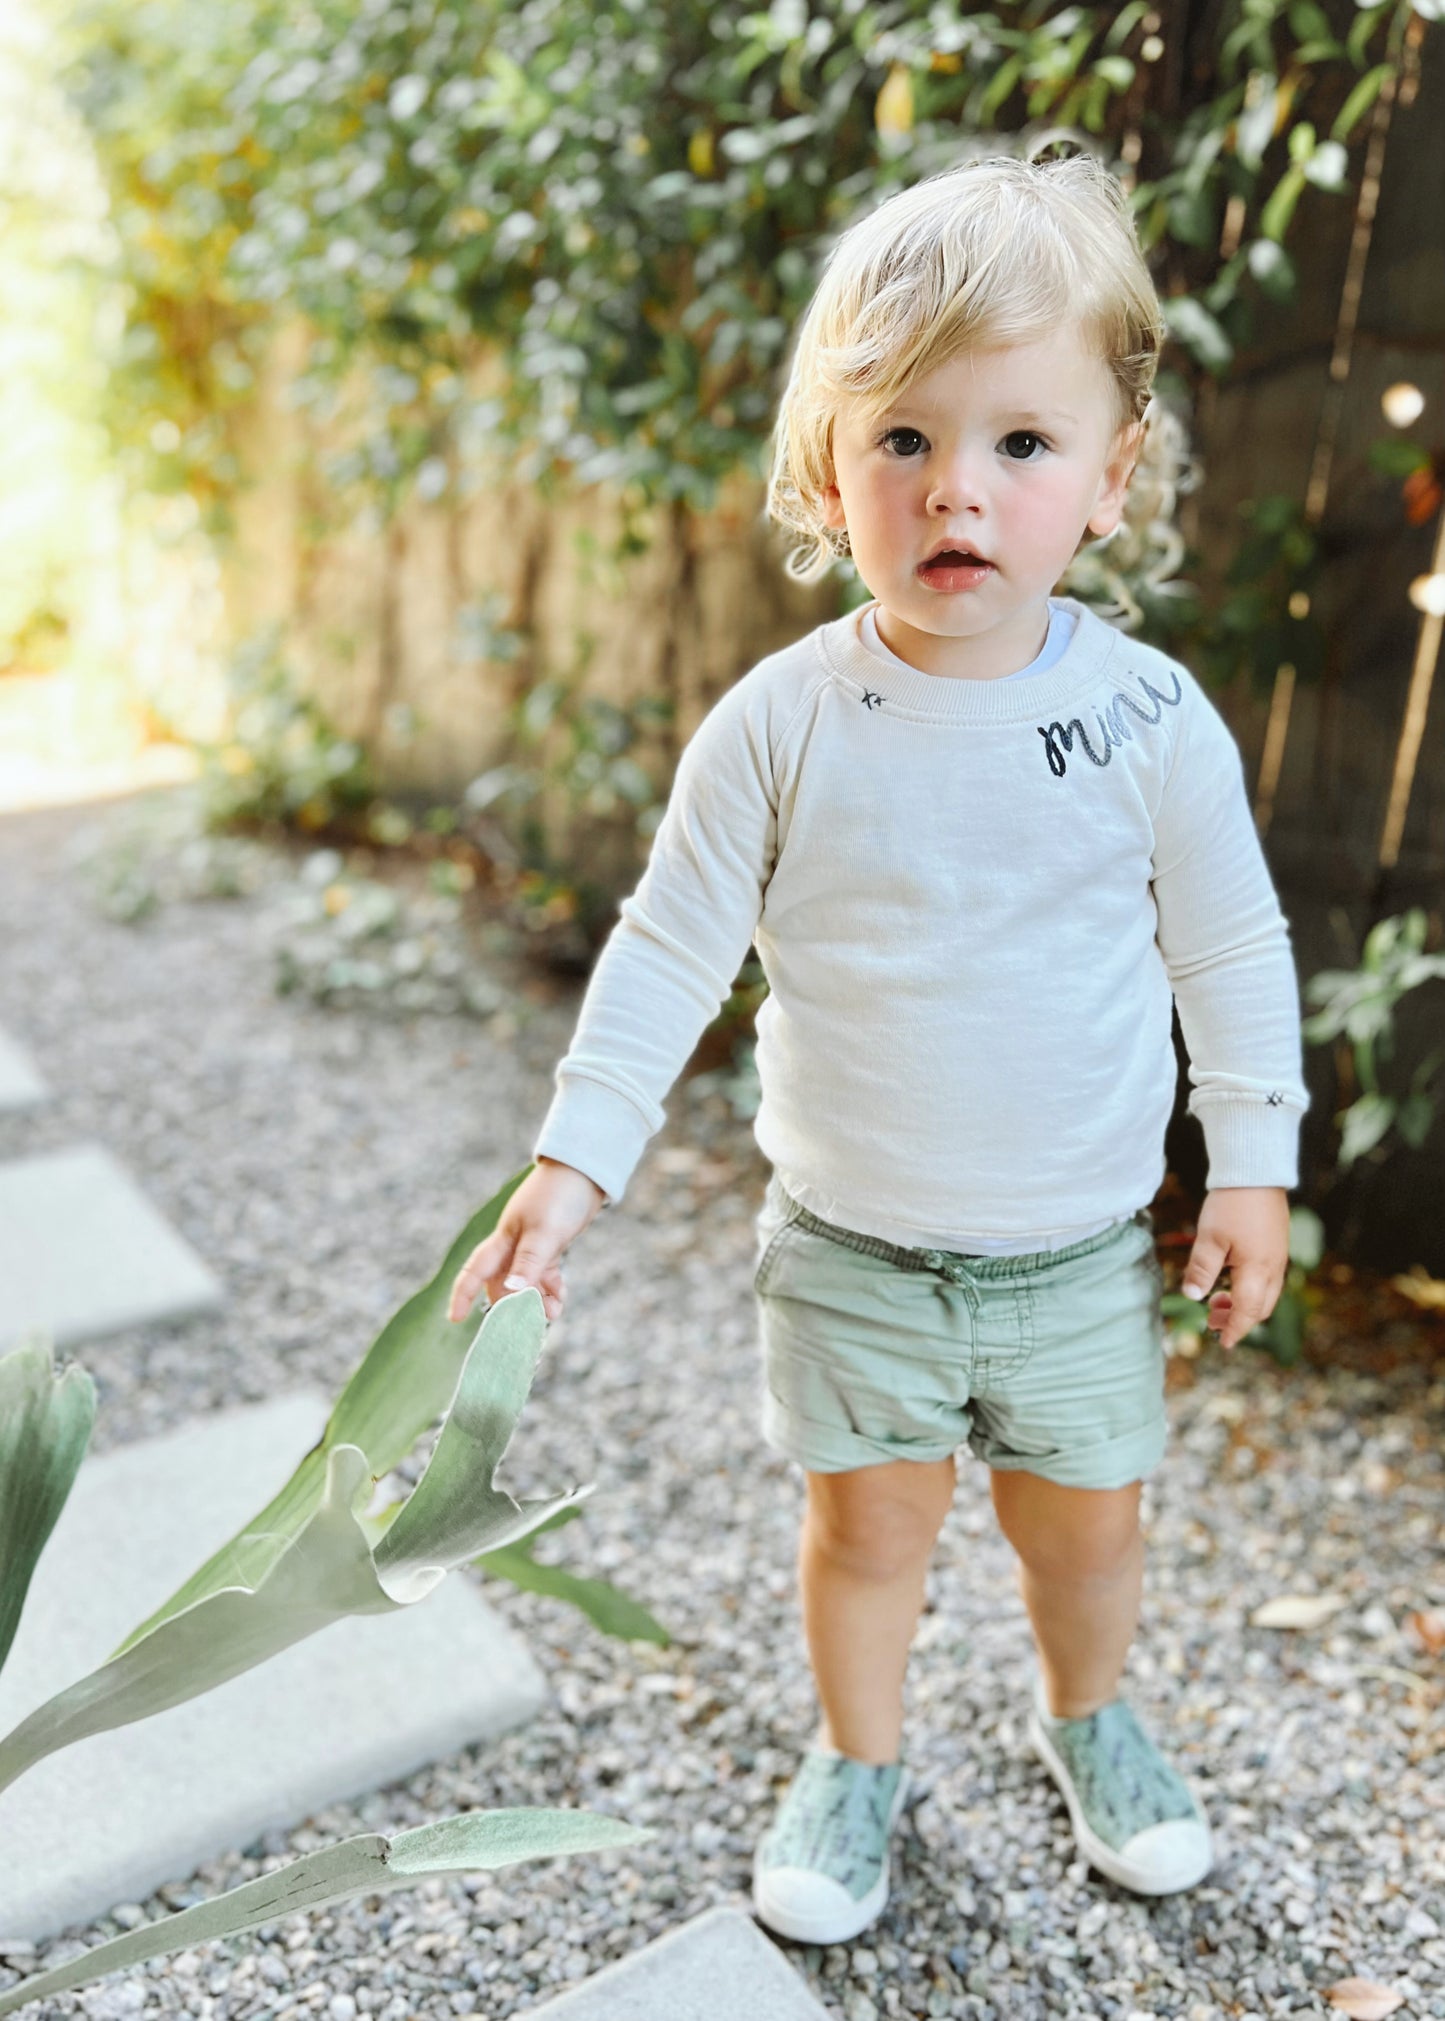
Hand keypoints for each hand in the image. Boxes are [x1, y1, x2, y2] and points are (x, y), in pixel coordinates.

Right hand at [447, 1157, 606, 1324]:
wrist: (585, 1172)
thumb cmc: (559, 1197)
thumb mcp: (544, 1233)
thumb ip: (528, 1264)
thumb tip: (510, 1294)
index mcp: (503, 1240)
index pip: (474, 1271)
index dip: (462, 1294)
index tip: (454, 1318)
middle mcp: (513, 1246)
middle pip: (502, 1286)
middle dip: (512, 1308)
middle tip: (527, 1327)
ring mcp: (532, 1247)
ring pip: (526, 1285)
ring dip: (537, 1302)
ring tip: (553, 1313)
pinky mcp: (550, 1247)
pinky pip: (545, 1277)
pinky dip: (551, 1291)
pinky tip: (560, 1299)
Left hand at [1179, 1186, 1289, 1351]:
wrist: (1256, 1173)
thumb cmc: (1232, 1205)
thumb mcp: (1210, 1238)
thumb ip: (1202, 1269)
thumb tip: (1193, 1296)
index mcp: (1257, 1271)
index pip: (1247, 1312)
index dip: (1234, 1329)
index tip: (1223, 1344)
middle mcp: (1274, 1268)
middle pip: (1260, 1307)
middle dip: (1239, 1320)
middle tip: (1213, 1321)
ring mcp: (1279, 1257)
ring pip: (1267, 1294)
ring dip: (1245, 1304)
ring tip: (1218, 1300)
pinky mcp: (1277, 1246)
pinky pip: (1268, 1279)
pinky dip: (1252, 1288)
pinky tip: (1232, 1278)